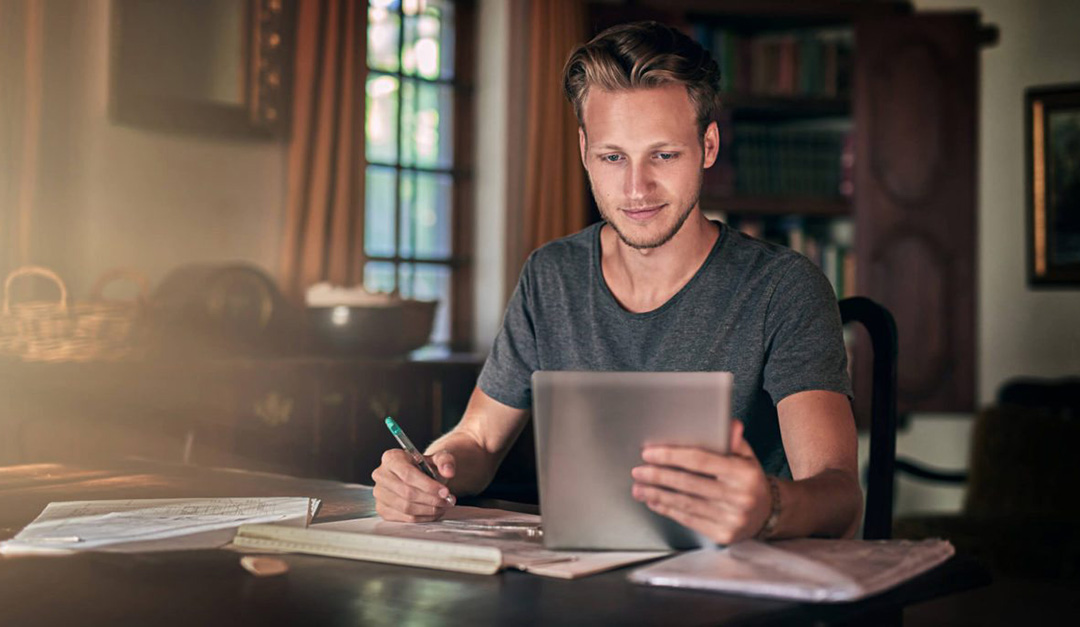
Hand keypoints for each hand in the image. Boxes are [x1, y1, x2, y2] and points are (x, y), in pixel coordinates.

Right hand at [371, 449, 456, 521]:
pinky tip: (433, 512)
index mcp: (391, 458)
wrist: (418, 475)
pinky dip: (422, 518)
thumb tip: (448, 471)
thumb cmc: (425, 466)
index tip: (445, 491)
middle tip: (447, 500)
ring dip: (428, 510)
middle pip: (407, 493)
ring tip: (442, 506)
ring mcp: (379, 493)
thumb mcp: (438, 458)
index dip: (428, 485)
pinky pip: (404, 518)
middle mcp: (381, 475)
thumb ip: (445, 461)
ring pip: (406, 507)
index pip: (408, 474)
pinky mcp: (382, 509)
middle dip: (431, 499)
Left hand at [631, 420, 771, 544]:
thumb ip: (732, 440)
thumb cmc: (749, 479)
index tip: (649, 453)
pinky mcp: (723, 535)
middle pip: (688, 484)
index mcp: (743, 473)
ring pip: (684, 504)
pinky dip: (667, 509)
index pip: (700, 461)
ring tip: (639, 487)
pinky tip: (654, 501)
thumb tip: (728, 423)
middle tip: (638, 471)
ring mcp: (731, 518)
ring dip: (657, 494)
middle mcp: (739, 497)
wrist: (767, 513)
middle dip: (658, 476)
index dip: (671, 456)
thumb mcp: (746, 456)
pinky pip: (688, 520)